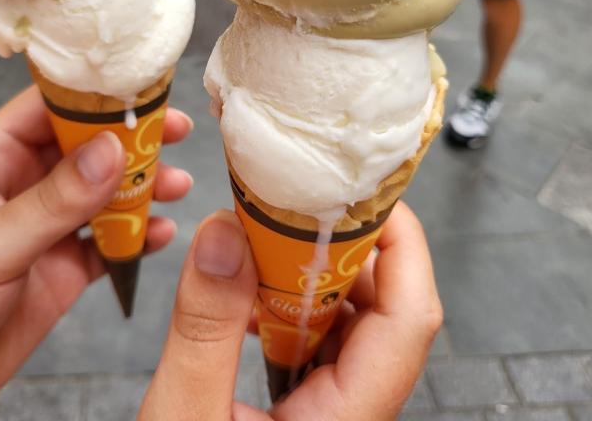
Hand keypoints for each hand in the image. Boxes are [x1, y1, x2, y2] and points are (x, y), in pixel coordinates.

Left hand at [0, 88, 193, 419]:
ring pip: (104, 196)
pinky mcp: (62, 271)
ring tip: (177, 186)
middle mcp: (24, 190)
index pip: (47, 109)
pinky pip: (110, 244)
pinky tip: (159, 234)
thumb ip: (52, 203)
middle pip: (86, 149)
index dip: (94, 96)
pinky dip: (138, 238)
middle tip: (175, 133)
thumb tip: (110, 151)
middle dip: (131, 141)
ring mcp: (46, 231)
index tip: (142, 90)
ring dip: (141, 189)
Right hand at [140, 201, 442, 420]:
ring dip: (311, 277)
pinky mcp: (308, 412)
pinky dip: (286, 307)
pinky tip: (245, 298)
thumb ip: (204, 328)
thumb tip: (224, 234)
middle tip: (294, 207)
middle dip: (344, 251)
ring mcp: (334, 414)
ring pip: (349, 325)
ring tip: (262, 246)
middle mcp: (355, 415)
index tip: (367, 193)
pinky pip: (316, 344)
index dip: (402, 246)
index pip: (409, 319)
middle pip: (384, 311)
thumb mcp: (183, 420)